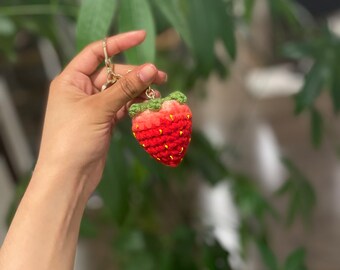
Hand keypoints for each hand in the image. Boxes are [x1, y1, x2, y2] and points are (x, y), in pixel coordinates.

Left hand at [35, 30, 166, 196]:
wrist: (69, 177)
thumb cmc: (73, 140)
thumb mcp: (99, 109)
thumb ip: (126, 88)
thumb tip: (151, 68)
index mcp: (71, 80)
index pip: (97, 52)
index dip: (119, 43)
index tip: (142, 37)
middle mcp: (81, 91)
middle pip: (113, 73)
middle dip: (136, 74)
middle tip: (159, 76)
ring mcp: (93, 106)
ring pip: (120, 91)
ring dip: (138, 91)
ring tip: (157, 93)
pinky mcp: (103, 121)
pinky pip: (123, 106)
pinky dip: (135, 105)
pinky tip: (148, 105)